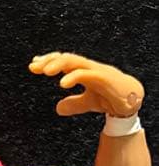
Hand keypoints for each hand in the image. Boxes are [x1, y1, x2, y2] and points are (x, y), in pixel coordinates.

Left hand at [29, 52, 143, 117]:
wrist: (131, 101)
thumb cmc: (110, 97)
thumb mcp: (87, 103)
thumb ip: (73, 104)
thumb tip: (57, 108)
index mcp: (83, 70)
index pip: (63, 61)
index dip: (48, 61)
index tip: (33, 65)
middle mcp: (88, 67)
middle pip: (66, 57)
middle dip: (49, 61)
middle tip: (34, 67)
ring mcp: (96, 70)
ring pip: (75, 61)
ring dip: (59, 64)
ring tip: (45, 71)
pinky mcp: (104, 78)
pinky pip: (87, 73)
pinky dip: (74, 76)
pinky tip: (63, 83)